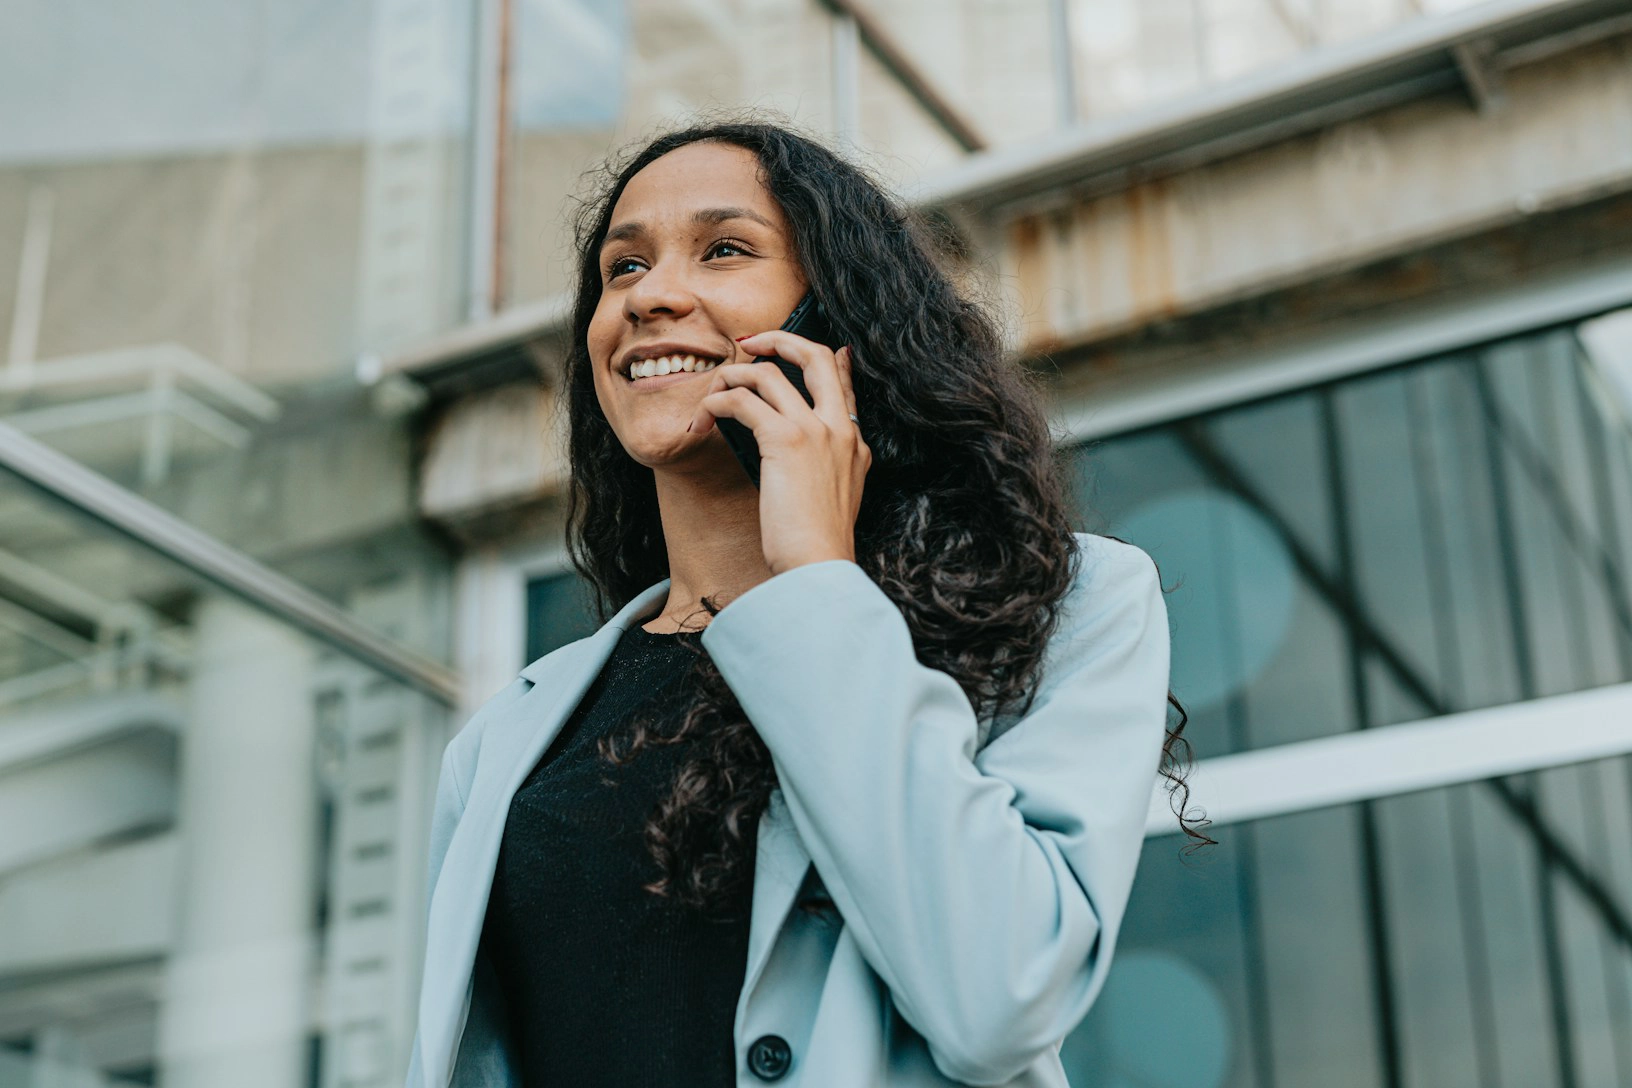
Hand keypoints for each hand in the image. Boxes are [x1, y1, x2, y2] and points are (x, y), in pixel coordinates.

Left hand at [686, 332, 870, 575]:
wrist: (820, 566)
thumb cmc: (816, 548)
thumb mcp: (834, 503)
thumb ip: (826, 472)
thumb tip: (795, 460)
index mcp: (855, 446)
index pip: (845, 385)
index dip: (833, 359)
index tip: (822, 349)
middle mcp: (840, 430)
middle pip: (816, 356)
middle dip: (779, 340)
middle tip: (749, 345)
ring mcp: (817, 431)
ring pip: (768, 373)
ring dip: (732, 377)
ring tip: (712, 399)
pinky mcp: (786, 440)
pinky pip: (743, 400)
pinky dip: (716, 403)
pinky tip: (703, 421)